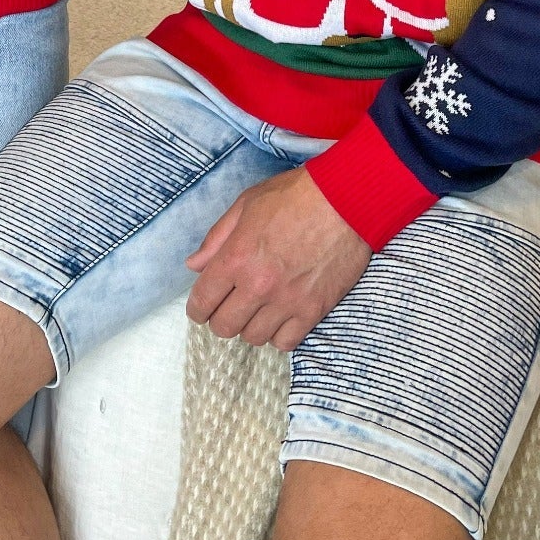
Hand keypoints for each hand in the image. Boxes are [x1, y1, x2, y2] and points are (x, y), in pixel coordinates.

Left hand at [185, 167, 369, 352]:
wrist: (345, 201)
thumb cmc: (294, 196)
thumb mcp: (246, 205)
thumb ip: (216, 238)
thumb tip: (194, 265)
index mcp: (236, 257)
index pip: (202, 301)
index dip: (197, 308)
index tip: (202, 306)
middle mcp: (258, 285)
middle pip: (224, 327)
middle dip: (221, 318)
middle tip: (230, 305)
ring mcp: (287, 301)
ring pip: (253, 338)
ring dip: (250, 325)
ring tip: (257, 308)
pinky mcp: (313, 310)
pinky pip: (285, 342)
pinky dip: (278, 334)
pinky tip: (280, 317)